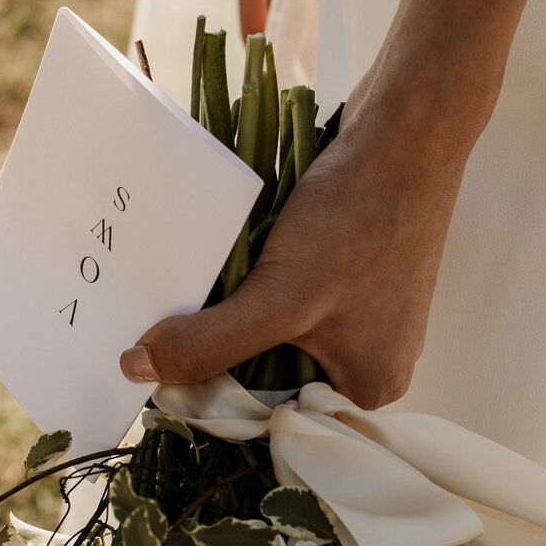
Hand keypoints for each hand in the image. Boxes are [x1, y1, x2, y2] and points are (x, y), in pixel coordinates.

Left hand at [120, 81, 470, 408]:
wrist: (406, 130)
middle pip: (270, 372)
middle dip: (222, 347)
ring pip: (273, 328)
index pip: (273, 416)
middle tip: (167, 324)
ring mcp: (363, 310)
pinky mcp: (350, 268)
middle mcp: (371, 357)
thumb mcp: (277, 298)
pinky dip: (254, 277)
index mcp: (367, 387)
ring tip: (194, 288)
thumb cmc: (356, 219)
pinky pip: (287, 291)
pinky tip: (231, 256)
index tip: (162, 372)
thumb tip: (139, 370)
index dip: (214, 396)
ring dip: (234, 308)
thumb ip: (209, 343)